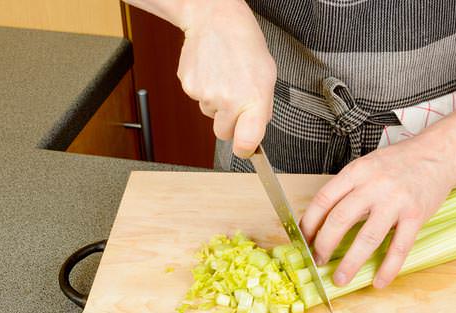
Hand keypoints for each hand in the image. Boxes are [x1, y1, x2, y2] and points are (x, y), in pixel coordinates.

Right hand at [176, 0, 275, 157]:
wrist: (215, 19)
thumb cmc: (245, 45)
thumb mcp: (268, 77)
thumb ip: (262, 110)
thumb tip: (254, 134)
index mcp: (253, 99)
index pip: (246, 142)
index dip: (245, 149)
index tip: (246, 149)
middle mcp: (228, 100)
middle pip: (223, 133)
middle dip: (230, 121)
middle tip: (236, 96)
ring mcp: (205, 94)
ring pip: (210, 114)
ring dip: (217, 101)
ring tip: (225, 75)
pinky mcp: (188, 86)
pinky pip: (198, 99)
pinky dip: (204, 89)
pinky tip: (212, 70)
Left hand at [299, 136, 455, 288]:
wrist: (437, 153)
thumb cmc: (399, 162)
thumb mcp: (367, 166)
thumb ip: (348, 189)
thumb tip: (322, 220)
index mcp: (357, 172)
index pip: (323, 200)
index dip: (309, 223)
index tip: (303, 240)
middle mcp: (374, 185)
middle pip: (340, 219)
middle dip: (324, 245)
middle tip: (317, 262)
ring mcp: (396, 201)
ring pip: (368, 238)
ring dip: (351, 262)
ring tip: (341, 279)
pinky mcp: (416, 215)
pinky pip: (399, 247)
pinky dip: (388, 268)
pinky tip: (379, 281)